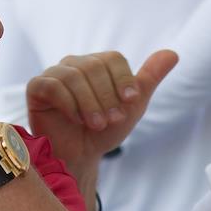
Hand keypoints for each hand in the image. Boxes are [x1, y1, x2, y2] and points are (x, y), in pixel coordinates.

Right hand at [26, 49, 177, 170]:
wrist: (80, 157)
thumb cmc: (104, 131)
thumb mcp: (132, 106)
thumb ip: (149, 79)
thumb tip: (173, 54)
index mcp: (98, 64)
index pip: (113, 58)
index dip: (124, 80)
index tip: (130, 103)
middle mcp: (75, 64)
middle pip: (95, 66)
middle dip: (107, 97)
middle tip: (111, 121)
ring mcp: (54, 74)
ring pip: (75, 76)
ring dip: (90, 103)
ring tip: (97, 125)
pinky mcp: (37, 88)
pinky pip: (53, 86)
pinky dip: (68, 104)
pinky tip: (75, 120)